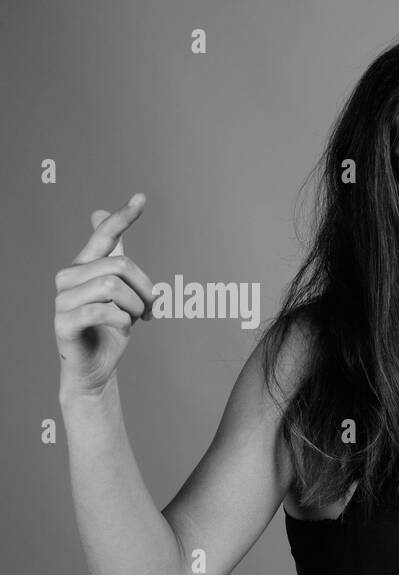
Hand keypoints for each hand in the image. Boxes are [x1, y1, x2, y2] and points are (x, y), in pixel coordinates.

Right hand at [54, 193, 156, 397]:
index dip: (122, 217)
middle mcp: (68, 277)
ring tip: (135, 320)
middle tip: (151, 309)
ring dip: (135, 307)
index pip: (103, 235)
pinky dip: (123, 322)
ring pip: (113, 287)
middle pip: (119, 265)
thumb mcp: (120, 292)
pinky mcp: (64, 323)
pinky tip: (123, 330)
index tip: (141, 198)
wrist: (96, 368)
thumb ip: (114, 258)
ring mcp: (62, 300)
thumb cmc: (109, 329)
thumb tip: (99, 212)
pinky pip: (103, 312)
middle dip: (145, 288)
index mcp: (84, 266)